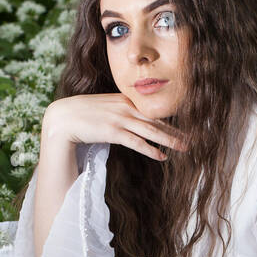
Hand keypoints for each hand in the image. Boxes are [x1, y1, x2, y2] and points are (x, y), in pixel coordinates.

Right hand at [42, 92, 188, 161]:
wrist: (63, 117)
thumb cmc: (82, 114)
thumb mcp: (105, 107)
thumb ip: (120, 111)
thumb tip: (132, 121)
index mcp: (125, 99)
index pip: (152, 112)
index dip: (170, 121)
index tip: (185, 128)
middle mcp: (126, 107)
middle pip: (157, 121)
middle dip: (176, 130)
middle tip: (194, 138)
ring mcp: (120, 119)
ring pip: (151, 131)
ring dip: (170, 140)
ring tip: (185, 148)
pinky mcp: (113, 132)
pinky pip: (137, 142)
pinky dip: (151, 150)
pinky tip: (162, 157)